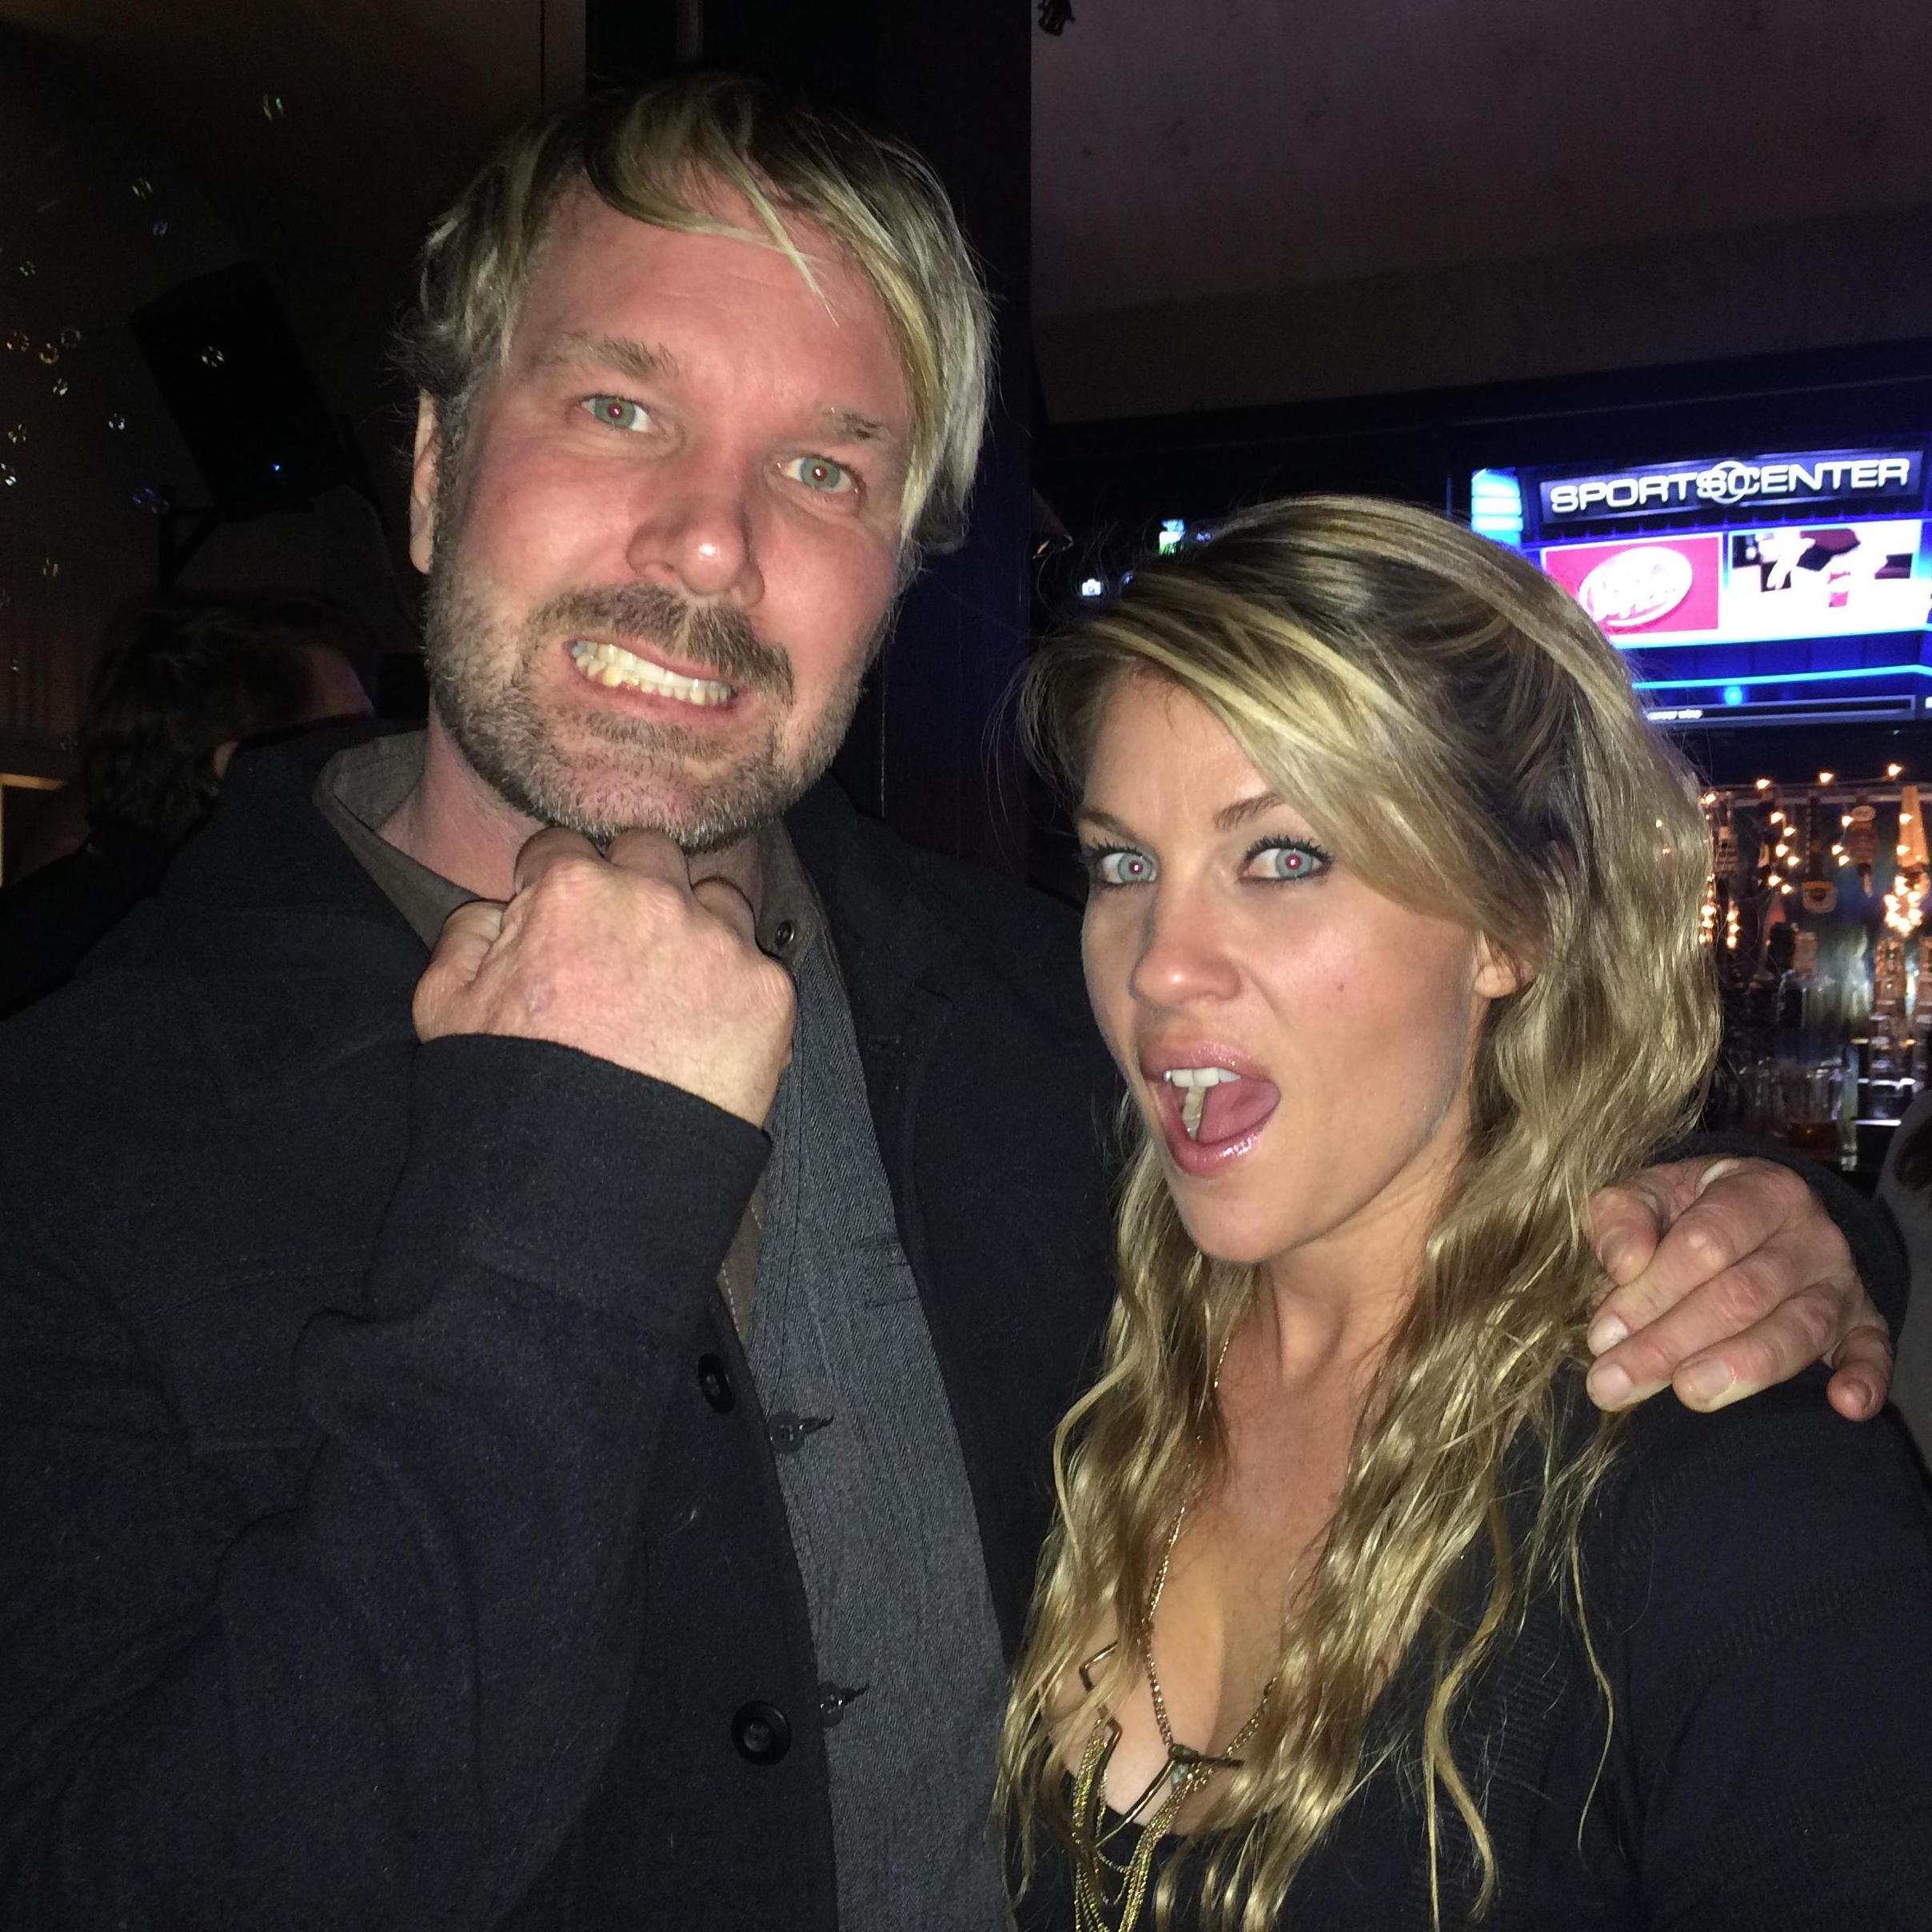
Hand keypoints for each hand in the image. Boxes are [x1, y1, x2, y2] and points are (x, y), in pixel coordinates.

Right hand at [414, 826, 795, 1126]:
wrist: (588, 1180)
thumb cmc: (508, 1092)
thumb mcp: (443, 1005)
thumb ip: (468, 931)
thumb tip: (503, 908)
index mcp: (572, 888)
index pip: (563, 848)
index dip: (554, 885)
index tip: (560, 923)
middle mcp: (654, 897)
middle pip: (649, 852)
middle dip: (631, 884)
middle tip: (618, 947)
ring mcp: (719, 942)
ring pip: (715, 899)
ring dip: (694, 928)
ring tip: (669, 994)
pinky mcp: (768, 991)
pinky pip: (755, 965)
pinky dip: (734, 992)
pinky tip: (705, 1036)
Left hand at [1583, 1156, 1893, 1420]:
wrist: (1753, 1213)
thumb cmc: (1689, 1209)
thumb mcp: (1649, 1194)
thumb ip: (1621, 1217)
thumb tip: (1623, 1262)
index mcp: (1759, 1190)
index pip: (1705, 1242)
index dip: (1651, 1291)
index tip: (1602, 1333)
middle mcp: (1810, 1235)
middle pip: (1742, 1294)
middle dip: (1673, 1342)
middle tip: (1617, 1384)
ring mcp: (1841, 1283)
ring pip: (1796, 1330)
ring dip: (1742, 1369)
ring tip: (1689, 1395)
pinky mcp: (1863, 1325)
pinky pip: (1873, 1351)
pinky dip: (1865, 1379)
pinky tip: (1844, 1406)